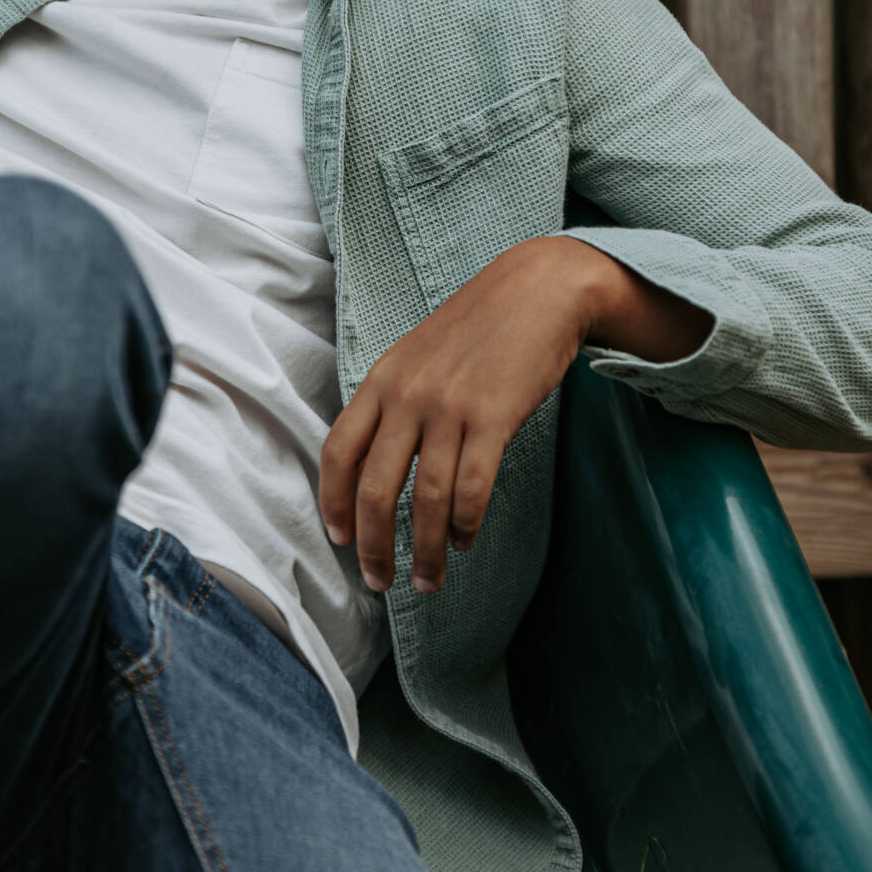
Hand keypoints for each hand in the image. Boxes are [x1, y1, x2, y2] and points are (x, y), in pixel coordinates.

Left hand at [320, 237, 709, 596]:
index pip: (337, 452)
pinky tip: (464, 539)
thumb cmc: (479, 329)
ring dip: (425, 551)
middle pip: (373, 489)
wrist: (538, 290)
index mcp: (381, 381)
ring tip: (429, 580)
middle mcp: (406, 395)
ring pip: (424, 500)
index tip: (340, 541)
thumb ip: (393, 401)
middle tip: (380, 582)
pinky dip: (464, 524)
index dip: (332, 504)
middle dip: (373, 546)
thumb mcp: (417, 356)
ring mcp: (449, 406)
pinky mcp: (492, 417)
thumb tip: (375, 464)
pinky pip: (471, 488)